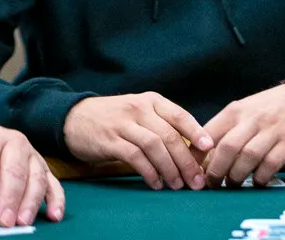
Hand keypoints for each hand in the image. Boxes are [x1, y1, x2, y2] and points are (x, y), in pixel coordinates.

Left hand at [0, 124, 64, 226]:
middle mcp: (13, 141)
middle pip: (15, 171)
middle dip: (11, 199)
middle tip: (6, 223)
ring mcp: (32, 153)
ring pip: (37, 177)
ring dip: (31, 202)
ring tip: (24, 223)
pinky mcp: (44, 166)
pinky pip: (54, 182)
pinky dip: (56, 200)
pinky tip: (54, 216)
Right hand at [63, 93, 213, 190]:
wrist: (75, 117)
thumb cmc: (115, 118)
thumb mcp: (140, 113)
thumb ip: (162, 125)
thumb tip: (193, 150)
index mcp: (151, 100)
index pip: (179, 115)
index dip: (197, 131)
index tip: (209, 148)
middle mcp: (139, 108)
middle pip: (170, 135)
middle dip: (186, 160)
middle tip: (195, 180)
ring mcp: (124, 123)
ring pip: (154, 146)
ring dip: (169, 168)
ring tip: (177, 185)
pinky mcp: (110, 140)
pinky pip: (135, 157)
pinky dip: (149, 172)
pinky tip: (156, 183)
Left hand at [201, 80, 284, 187]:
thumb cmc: (272, 107)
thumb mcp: (246, 109)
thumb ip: (227, 128)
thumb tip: (201, 153)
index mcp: (236, 110)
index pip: (209, 132)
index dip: (197, 154)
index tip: (192, 170)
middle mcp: (253, 119)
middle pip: (227, 148)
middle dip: (215, 171)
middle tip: (212, 184)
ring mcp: (272, 131)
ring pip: (247, 157)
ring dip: (236, 176)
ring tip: (232, 184)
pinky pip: (270, 164)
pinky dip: (260, 176)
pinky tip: (257, 180)